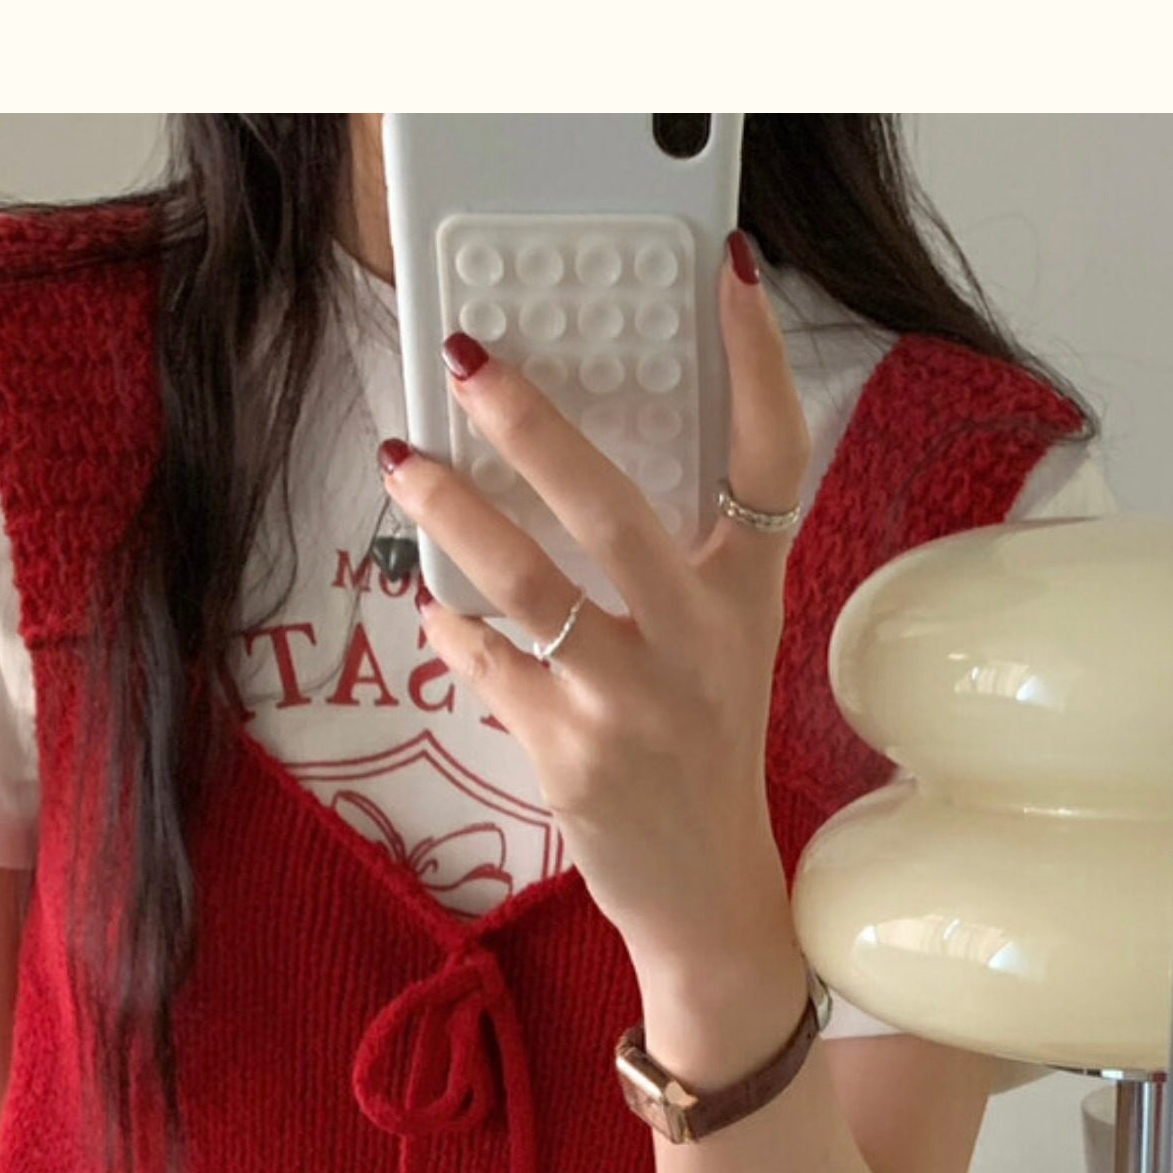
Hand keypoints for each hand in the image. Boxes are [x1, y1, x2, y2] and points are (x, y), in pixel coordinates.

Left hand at [381, 232, 812, 986]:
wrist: (707, 898)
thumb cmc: (702, 754)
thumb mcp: (721, 651)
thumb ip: (677, 565)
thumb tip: (568, 461)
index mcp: (747, 601)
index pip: (772, 463)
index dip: (759, 364)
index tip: (731, 274)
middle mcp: (700, 646)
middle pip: (615, 510)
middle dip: (533, 427)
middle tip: (465, 362)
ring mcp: (633, 705)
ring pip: (529, 587)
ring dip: (453, 517)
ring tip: (400, 465)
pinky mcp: (571, 758)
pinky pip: (490, 665)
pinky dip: (452, 625)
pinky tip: (431, 601)